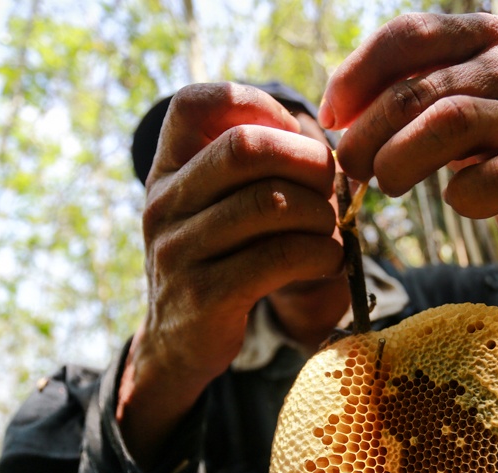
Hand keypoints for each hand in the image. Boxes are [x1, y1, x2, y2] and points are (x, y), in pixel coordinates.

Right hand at [120, 83, 342, 465]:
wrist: (178, 344)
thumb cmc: (218, 262)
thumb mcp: (216, 207)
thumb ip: (255, 170)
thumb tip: (327, 150)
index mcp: (167, 169)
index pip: (198, 105)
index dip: (258, 106)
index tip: (295, 136)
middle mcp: (164, 203)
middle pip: (245, 148)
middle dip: (307, 161)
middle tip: (333, 187)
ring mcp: (179, 250)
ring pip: (270, 204)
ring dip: (321, 214)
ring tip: (332, 231)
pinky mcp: (204, 296)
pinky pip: (278, 257)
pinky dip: (321, 254)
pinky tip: (329, 260)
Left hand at [321, 13, 497, 325]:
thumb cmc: (479, 136)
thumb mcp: (441, 94)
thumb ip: (394, 87)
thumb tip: (332, 115)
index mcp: (483, 35)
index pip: (408, 35)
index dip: (356, 76)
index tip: (329, 117)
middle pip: (417, 90)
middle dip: (367, 133)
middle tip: (349, 165)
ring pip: (451, 123)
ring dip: (400, 160)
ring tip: (384, 182)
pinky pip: (493, 178)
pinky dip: (463, 195)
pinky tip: (454, 199)